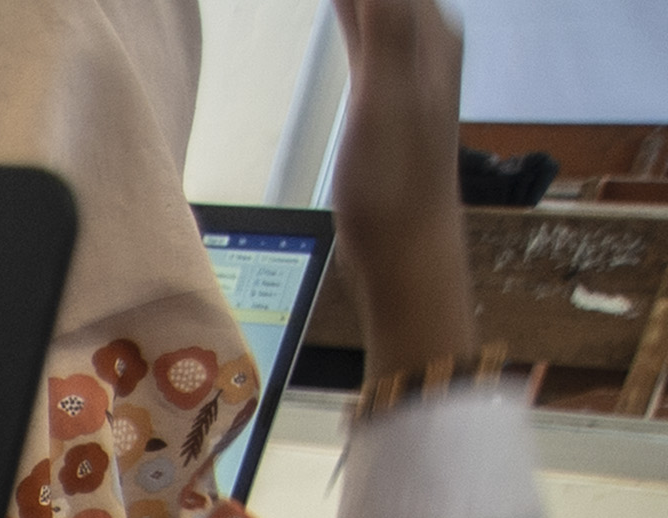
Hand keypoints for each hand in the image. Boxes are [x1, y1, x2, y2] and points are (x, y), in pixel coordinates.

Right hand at [327, 0, 474, 373]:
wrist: (405, 250)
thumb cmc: (394, 183)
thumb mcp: (387, 93)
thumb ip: (385, 21)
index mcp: (430, 29)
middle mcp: (426, 37)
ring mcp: (407, 63)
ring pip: (375, 2)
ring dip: (352, 2)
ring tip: (330, 1)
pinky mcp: (384, 89)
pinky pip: (365, 27)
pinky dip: (348, 10)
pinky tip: (337, 8)